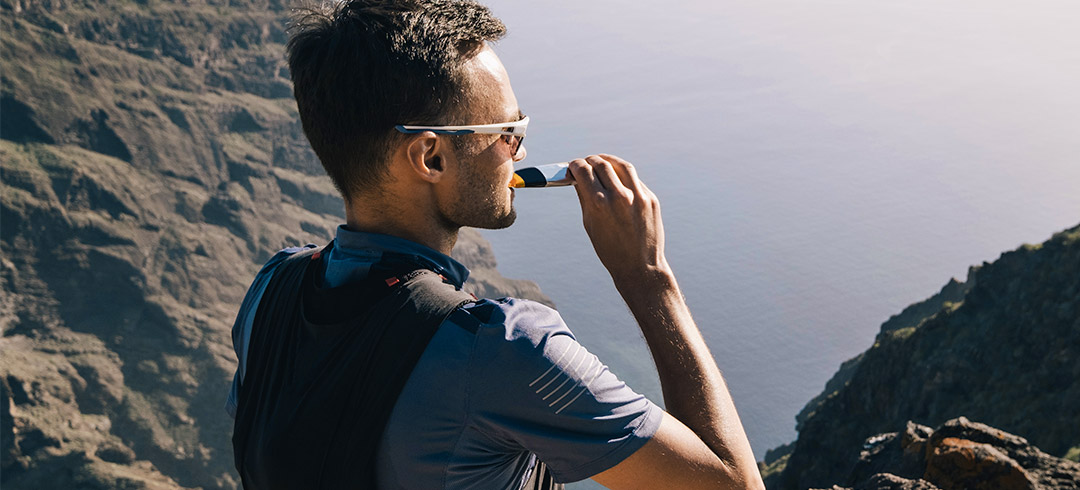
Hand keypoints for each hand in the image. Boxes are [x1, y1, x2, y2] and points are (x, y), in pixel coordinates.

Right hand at [568, 155, 669, 286]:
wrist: (639, 267)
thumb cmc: (610, 249)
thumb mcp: (590, 224)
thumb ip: (584, 197)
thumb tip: (578, 177)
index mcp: (599, 204)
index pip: (583, 170)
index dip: (575, 165)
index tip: (573, 166)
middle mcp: (619, 197)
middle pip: (601, 164)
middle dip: (590, 160)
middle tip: (586, 163)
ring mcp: (638, 197)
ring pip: (622, 166)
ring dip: (609, 160)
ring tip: (602, 162)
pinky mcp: (651, 199)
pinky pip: (635, 180)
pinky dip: (623, 176)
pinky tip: (617, 179)